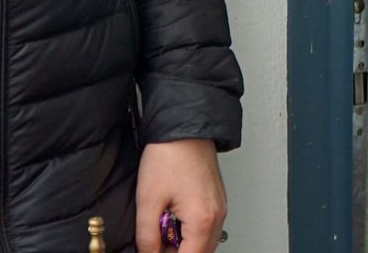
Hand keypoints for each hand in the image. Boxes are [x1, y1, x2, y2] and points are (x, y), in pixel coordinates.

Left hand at [136, 138, 225, 252]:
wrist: (185, 126)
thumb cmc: (170, 155)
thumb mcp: (149, 200)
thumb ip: (147, 236)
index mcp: (202, 220)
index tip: (153, 252)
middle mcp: (217, 216)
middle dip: (176, 252)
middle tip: (155, 242)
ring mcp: (220, 207)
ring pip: (204, 242)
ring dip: (184, 243)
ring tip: (162, 227)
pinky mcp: (217, 199)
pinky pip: (206, 227)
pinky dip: (190, 230)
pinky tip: (173, 217)